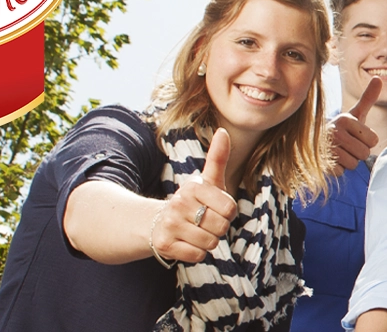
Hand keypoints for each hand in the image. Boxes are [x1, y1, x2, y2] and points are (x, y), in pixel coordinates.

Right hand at [150, 128, 237, 262]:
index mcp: (193, 187)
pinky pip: (197, 255)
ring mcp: (170, 224)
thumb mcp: (207, 180)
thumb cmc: (193, 201)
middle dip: (218, 229)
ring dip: (208, 242)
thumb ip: (218, 158)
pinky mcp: (164, 244)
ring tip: (195, 232)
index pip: (230, 209)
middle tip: (204, 222)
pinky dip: (197, 253)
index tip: (214, 208)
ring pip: (210, 243)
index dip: (227, 213)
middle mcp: (179, 204)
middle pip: (221, 227)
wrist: (157, 222)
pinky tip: (186, 243)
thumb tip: (224, 131)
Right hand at [329, 76, 382, 169]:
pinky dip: (338, 169)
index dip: (367, 141)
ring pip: (353, 164)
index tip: (356, 136)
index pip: (373, 140)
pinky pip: (341, 171)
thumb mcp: (355, 114)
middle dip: (358, 153)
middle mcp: (334, 130)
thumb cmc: (342, 129)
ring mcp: (325, 146)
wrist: (316, 143)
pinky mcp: (320, 162)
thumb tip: (378, 78)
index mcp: (346, 119)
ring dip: (348, 161)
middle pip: (364, 153)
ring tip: (339, 151)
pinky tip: (331, 160)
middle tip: (347, 145)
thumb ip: (368, 99)